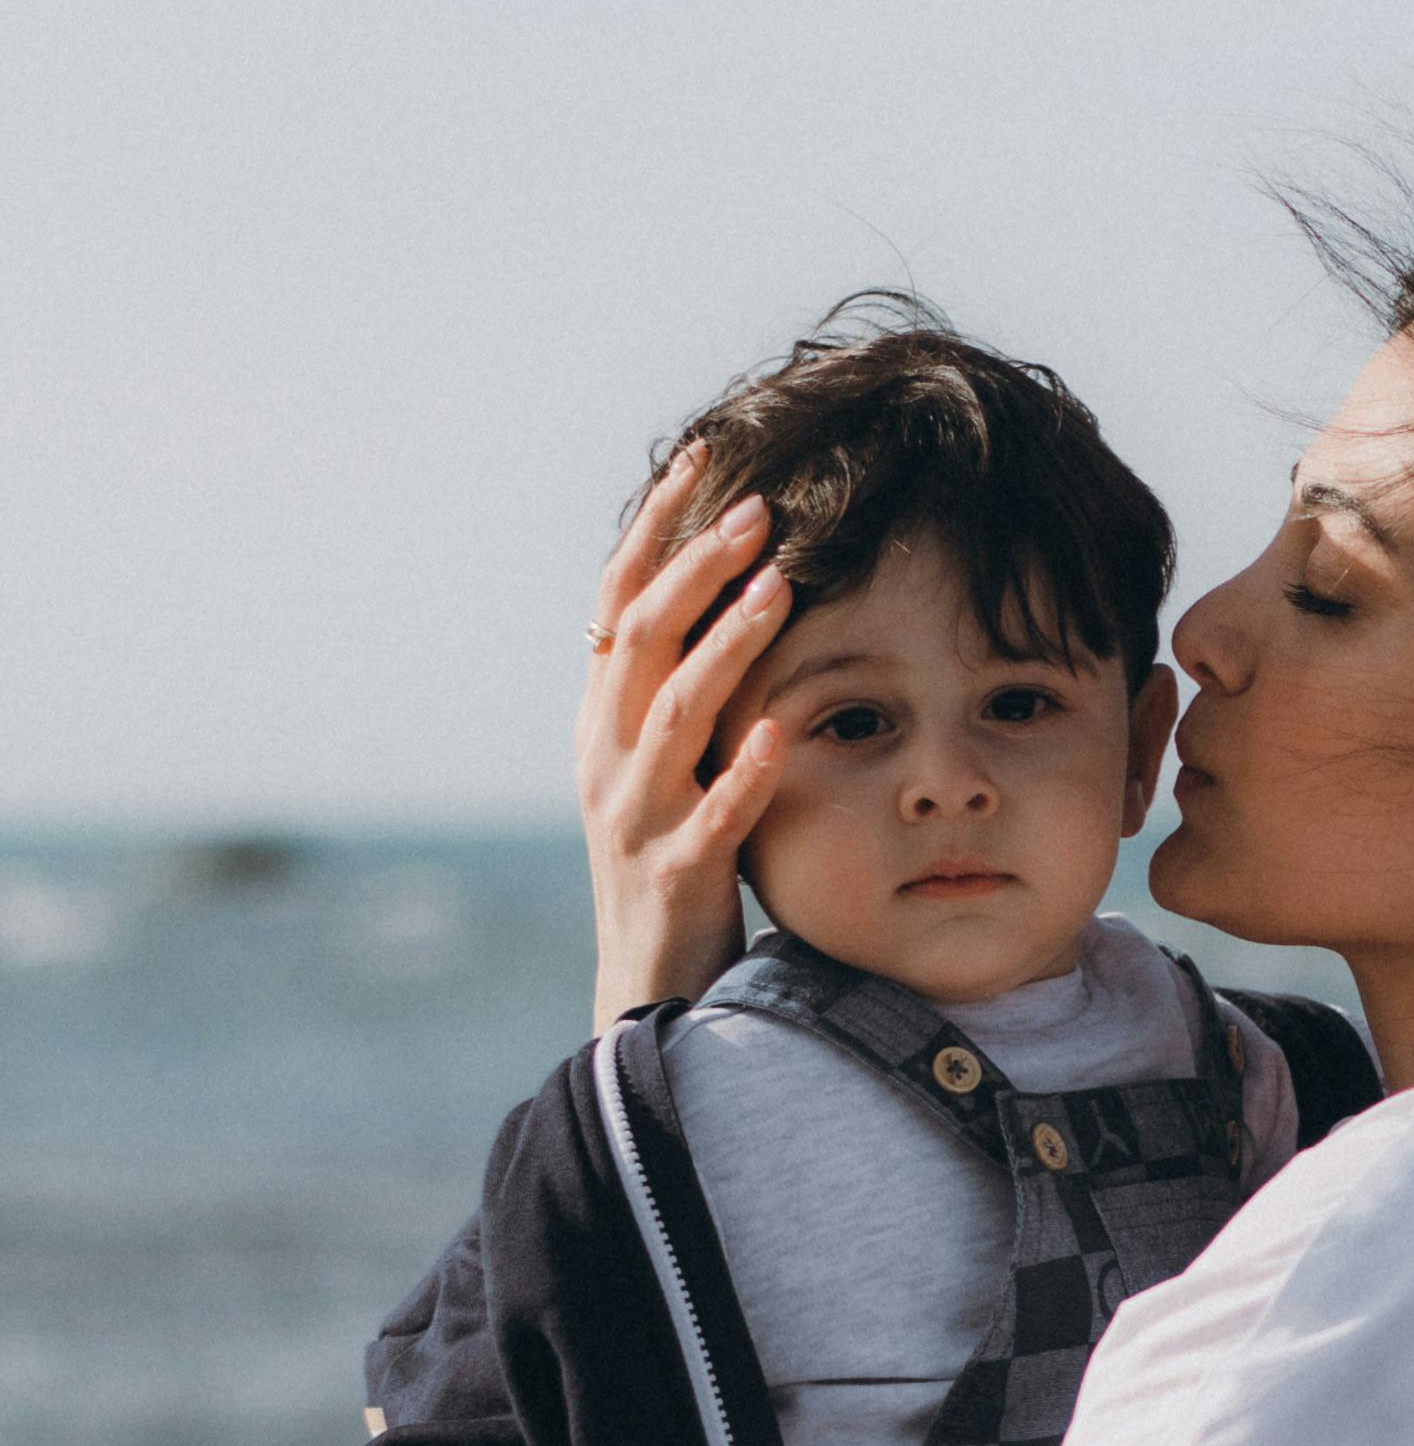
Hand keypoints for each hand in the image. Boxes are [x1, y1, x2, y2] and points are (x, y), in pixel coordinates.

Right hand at [577, 442, 792, 1030]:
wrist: (645, 988)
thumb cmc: (669, 866)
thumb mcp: (657, 768)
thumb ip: (670, 692)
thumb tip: (712, 595)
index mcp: (600, 720)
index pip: (620, 601)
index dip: (656, 528)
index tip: (704, 457)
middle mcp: (604, 756)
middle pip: (642, 641)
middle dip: (697, 569)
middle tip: (759, 512)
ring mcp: (635, 817)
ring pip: (674, 714)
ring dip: (729, 647)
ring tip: (782, 587)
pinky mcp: (675, 875)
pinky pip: (712, 815)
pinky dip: (743, 773)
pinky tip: (781, 732)